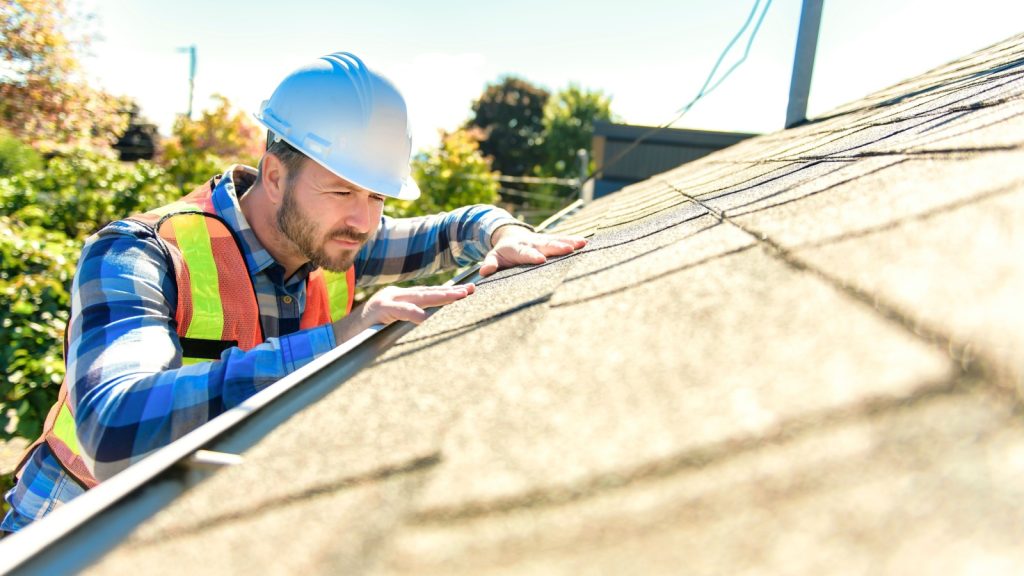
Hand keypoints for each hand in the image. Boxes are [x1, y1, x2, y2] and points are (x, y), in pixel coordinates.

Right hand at [332, 283, 474, 342]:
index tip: (468, 291)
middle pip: (427, 292)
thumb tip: (430, 324)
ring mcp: (385, 300)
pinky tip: (424, 317)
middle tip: (471, 290)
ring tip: (458, 297)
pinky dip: (410, 312)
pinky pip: (397, 310)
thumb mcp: (394, 328)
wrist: (338, 339)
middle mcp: (394, 295)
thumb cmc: (367, 337)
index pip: (428, 294)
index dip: (448, 293)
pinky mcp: (376, 310)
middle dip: (451, 292)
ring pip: (416, 297)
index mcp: (399, 299)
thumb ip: (410, 323)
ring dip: (439, 296)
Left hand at [479, 225, 586, 276]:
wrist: (510, 235)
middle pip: (545, 244)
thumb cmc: (503, 253)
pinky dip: (573, 240)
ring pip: (556, 240)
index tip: (541, 260)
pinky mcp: (550, 239)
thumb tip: (484, 272)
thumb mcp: (494, 257)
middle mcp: (531, 242)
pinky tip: (585, 242)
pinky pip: (562, 239)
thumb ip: (490, 264)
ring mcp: (542, 239)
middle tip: (568, 249)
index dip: (533, 256)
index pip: (525, 253)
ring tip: (582, 243)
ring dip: (569, 242)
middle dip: (557, 247)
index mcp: (517, 248)